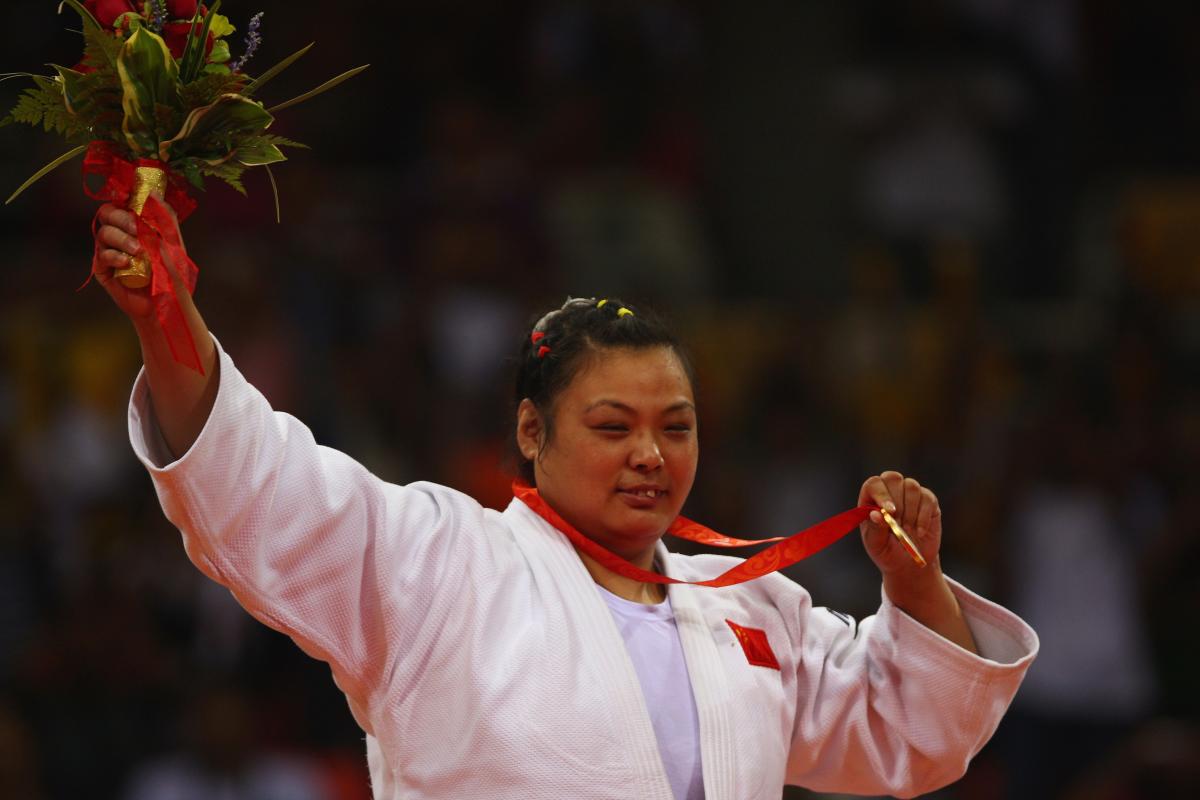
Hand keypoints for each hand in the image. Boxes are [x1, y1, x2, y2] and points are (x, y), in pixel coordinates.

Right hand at [93, 202, 186, 322]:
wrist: (167, 302)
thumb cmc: (172, 272)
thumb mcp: (173, 242)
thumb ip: (165, 217)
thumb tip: (154, 192)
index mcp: (136, 223)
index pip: (123, 201)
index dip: (124, 196)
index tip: (132, 198)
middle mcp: (120, 233)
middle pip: (108, 213)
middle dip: (122, 218)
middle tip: (137, 228)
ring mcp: (110, 250)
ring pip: (104, 233)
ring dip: (121, 238)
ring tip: (138, 250)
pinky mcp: (104, 268)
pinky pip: (102, 255)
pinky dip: (114, 256)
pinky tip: (126, 262)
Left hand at [858, 471, 941, 578]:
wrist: (909, 564)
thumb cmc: (887, 551)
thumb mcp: (876, 545)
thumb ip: (875, 529)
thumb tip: (876, 514)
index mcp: (871, 499)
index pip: (873, 483)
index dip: (881, 493)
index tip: (890, 512)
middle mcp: (889, 491)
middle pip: (892, 477)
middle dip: (897, 502)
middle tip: (898, 524)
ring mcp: (909, 494)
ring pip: (911, 486)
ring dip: (910, 511)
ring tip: (907, 530)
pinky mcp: (928, 501)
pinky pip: (928, 498)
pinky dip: (923, 517)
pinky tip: (920, 532)